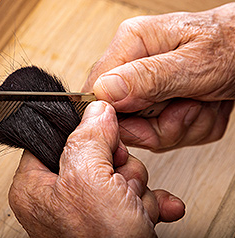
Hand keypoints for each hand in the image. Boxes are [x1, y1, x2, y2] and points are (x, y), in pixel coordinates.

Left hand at [9, 101, 184, 237]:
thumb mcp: (88, 179)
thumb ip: (88, 137)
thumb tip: (96, 111)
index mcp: (36, 186)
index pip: (55, 139)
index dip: (83, 135)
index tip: (101, 137)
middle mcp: (59, 199)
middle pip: (94, 156)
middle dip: (118, 167)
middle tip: (119, 181)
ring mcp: (87, 211)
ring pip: (118, 175)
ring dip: (136, 188)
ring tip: (134, 206)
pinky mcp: (112, 222)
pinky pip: (133, 197)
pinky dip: (149, 204)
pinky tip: (154, 212)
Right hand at [82, 3, 234, 150]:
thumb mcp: (195, 63)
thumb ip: (148, 77)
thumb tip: (106, 91)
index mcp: (133, 43)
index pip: (97, 90)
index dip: (118, 116)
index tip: (147, 121)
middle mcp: (135, 64)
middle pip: (122, 117)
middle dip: (160, 126)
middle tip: (187, 109)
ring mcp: (147, 85)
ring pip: (146, 130)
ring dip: (180, 127)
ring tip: (201, 104)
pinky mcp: (160, 101)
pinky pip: (165, 131)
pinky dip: (190, 127)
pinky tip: (203, 107)